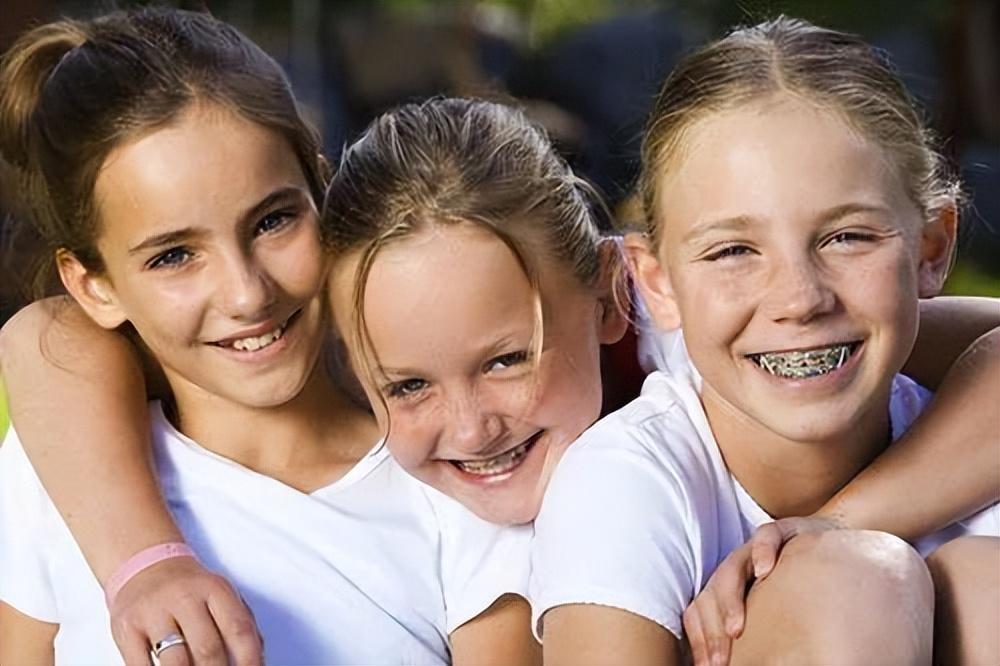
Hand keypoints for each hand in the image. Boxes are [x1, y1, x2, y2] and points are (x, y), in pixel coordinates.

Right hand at [109, 556, 262, 665]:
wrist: (145, 564)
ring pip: (175, 661)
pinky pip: (140, 665)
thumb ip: (242, 623)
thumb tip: (259, 657)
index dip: (250, 659)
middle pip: (207, 649)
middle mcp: (184, 598)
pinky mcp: (127, 629)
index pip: (238, 629)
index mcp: (215, 590)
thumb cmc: (190, 588)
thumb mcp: (221, 595)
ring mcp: (153, 613)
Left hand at [682, 515, 841, 665]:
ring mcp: (754, 549)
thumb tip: (737, 665)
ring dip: (729, 599)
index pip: (700, 612)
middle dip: (713, 630)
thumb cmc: (799, 586)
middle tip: (720, 661)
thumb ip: (756, 631)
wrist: (828, 543)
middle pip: (711, 595)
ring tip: (734, 628)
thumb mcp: (773, 611)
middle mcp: (735, 568)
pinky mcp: (779, 530)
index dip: (701, 640)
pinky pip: (766, 537)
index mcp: (726, 589)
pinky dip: (762, 551)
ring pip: (731, 569)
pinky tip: (765, 570)